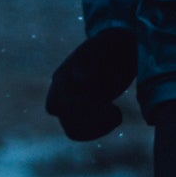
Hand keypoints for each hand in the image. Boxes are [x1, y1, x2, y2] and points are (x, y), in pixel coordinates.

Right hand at [44, 27, 137, 141]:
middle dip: (90, 121)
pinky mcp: (88, 111)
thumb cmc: (108, 46)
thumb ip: (90, 61)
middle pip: (65, 121)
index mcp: (62, 78)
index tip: (104, 102)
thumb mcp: (101, 48)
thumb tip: (80, 79)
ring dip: (96, 128)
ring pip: (73, 129)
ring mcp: (75, 104)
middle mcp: (64, 94)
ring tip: (117, 115)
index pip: (56, 105)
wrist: (119, 48)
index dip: (77, 110)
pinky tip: (118, 115)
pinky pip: (86, 130)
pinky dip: (101, 128)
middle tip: (115, 111)